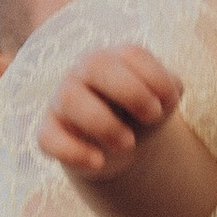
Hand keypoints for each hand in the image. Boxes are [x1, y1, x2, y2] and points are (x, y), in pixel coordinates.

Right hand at [38, 43, 182, 183]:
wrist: (123, 146)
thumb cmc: (142, 113)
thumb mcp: (163, 101)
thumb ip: (169, 89)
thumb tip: (165, 95)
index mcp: (115, 59)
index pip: (131, 54)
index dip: (155, 78)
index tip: (169, 105)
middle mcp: (83, 72)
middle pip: (95, 64)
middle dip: (130, 92)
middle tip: (152, 117)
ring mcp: (62, 100)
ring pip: (69, 99)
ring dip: (103, 123)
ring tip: (128, 144)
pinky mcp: (49, 131)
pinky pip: (47, 137)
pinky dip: (73, 151)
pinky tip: (98, 161)